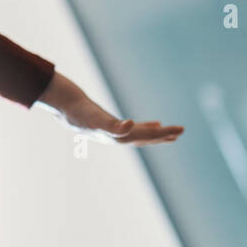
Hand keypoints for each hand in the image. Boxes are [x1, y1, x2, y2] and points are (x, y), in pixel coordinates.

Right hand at [37, 71, 182, 144]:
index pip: (146, 136)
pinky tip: (153, 123)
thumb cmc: (80, 113)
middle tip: (181, 131)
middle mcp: (119, 137)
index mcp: (119, 137)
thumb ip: (113, 126)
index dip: (162, 133)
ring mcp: (115, 132)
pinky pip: (133, 127)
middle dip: (163, 135)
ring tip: (172, 132)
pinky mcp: (112, 125)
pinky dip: (145, 126)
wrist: (65, 108)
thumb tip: (131, 125)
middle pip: (146, 138)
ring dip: (156, 133)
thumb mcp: (97, 119)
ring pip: (141, 134)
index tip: (178, 130)